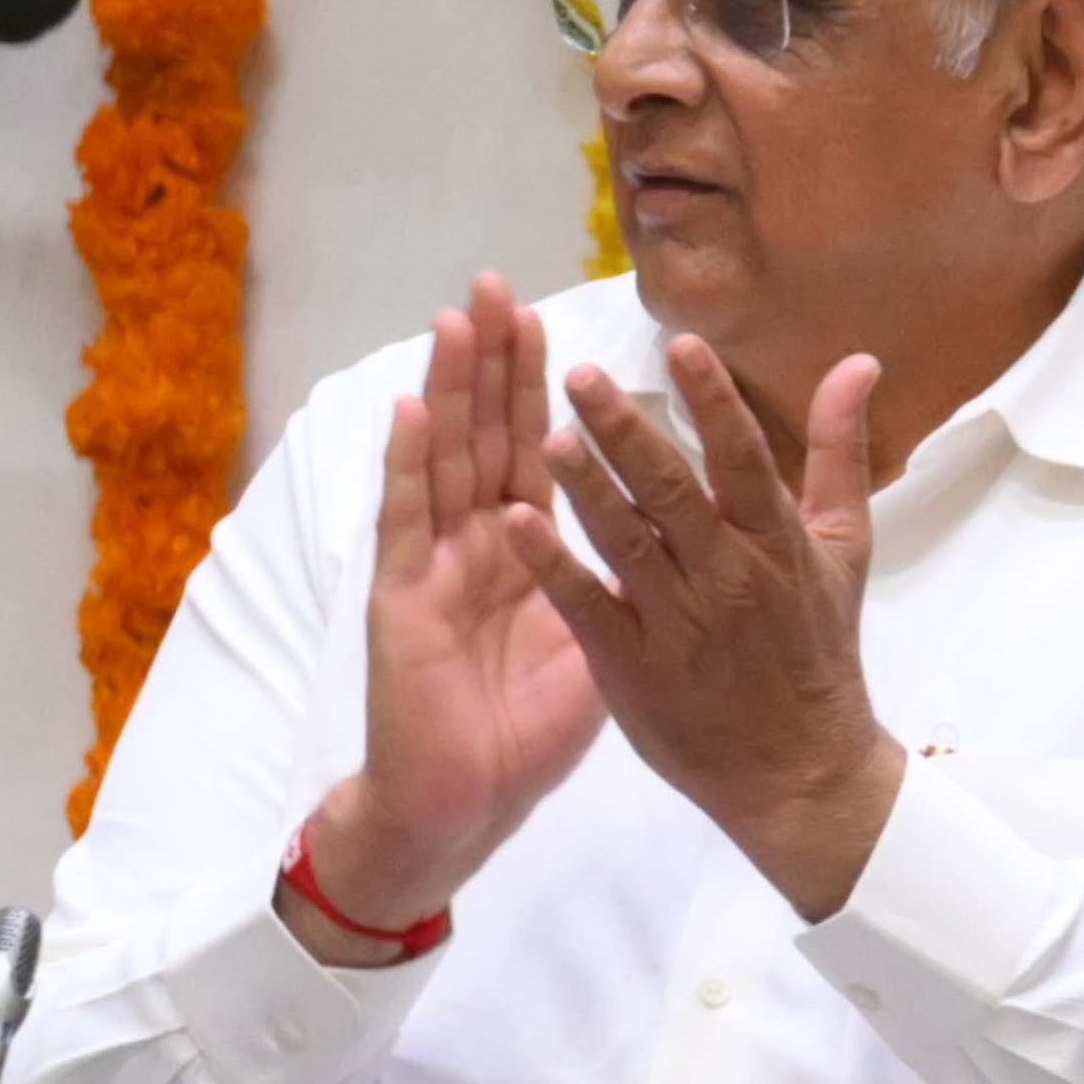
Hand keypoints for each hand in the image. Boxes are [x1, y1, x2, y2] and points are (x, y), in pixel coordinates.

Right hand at [291, 278, 608, 949]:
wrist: (468, 800)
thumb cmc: (528, 725)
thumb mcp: (601, 640)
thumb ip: (627, 577)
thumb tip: (680, 533)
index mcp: (527, 550)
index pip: (535, 448)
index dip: (541, 387)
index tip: (552, 318)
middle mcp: (477, 544)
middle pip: (486, 436)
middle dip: (492, 363)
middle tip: (497, 284)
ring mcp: (435, 565)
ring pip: (443, 459)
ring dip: (449, 390)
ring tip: (457, 319)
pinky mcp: (403, 600)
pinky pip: (408, 523)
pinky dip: (408, 464)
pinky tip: (410, 411)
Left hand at [532, 339, 903, 920]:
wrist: (799, 766)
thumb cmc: (818, 647)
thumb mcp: (846, 548)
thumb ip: (838, 453)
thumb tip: (857, 363)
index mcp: (781, 546)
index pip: (745, 460)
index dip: (714, 403)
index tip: (682, 346)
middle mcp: (729, 578)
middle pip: (674, 493)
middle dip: (627, 431)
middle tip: (580, 376)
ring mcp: (677, 622)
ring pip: (625, 542)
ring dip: (585, 487)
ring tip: (544, 434)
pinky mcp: (630, 665)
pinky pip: (587, 605)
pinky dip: (553, 565)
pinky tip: (516, 522)